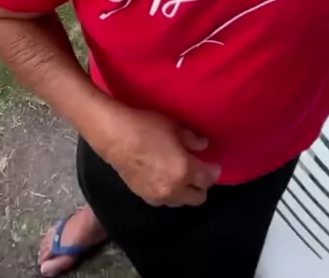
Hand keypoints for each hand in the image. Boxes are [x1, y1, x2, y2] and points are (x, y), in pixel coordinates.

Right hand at [95, 105, 220, 207]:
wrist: (115, 136)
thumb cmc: (146, 127)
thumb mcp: (174, 127)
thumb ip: (192, 139)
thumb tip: (203, 145)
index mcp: (184, 171)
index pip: (208, 178)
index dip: (213, 170)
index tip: (213, 164)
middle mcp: (174, 189)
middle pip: (198, 197)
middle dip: (201, 185)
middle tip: (198, 170)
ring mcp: (158, 196)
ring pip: (181, 201)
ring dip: (185, 191)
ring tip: (180, 175)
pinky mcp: (144, 196)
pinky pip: (164, 200)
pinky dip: (169, 192)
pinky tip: (164, 178)